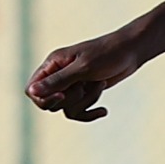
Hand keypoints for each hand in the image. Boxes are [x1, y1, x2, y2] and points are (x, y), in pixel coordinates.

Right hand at [30, 32, 145, 123]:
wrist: (132, 51)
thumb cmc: (108, 53)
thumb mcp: (84, 67)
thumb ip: (59, 80)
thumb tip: (32, 91)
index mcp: (53, 64)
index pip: (32, 90)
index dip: (43, 98)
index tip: (61, 95)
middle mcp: (59, 76)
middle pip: (49, 103)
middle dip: (70, 99)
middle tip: (85, 85)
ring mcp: (72, 85)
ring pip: (67, 108)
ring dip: (86, 101)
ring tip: (100, 84)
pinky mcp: (84, 93)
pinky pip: (78, 112)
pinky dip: (90, 112)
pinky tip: (103, 111)